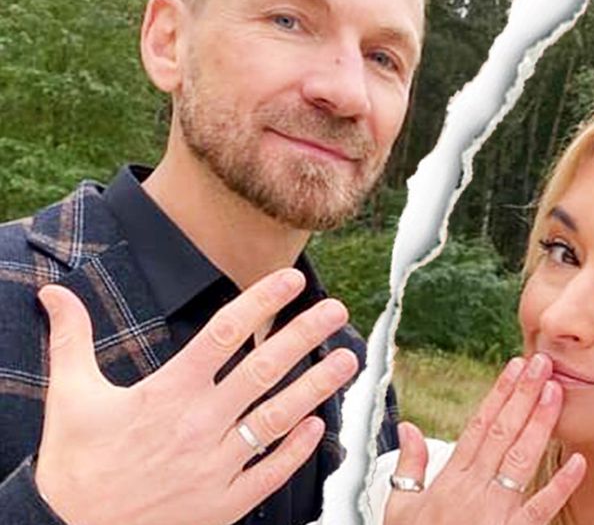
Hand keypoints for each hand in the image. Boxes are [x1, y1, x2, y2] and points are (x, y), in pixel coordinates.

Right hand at [33, 268, 358, 524]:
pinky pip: (270, 472)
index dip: (261, 303)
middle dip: (304, 336)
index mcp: (167, 393)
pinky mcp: (223, 504)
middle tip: (336, 311)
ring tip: (347, 362)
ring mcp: (215, 466)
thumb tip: (55, 296)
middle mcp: (198, 424)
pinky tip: (319, 427)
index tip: (291, 281)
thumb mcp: (70, 396)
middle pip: (263, 370)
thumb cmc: (76, 463)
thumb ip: (72, 341)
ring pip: (277, 418)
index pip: (224, 335)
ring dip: (317, 387)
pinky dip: (296, 449)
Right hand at [385, 354, 585, 524]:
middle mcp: (474, 489)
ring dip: (541, 424)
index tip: (515, 366)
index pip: (479, 424)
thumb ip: (409, 467)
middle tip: (543, 363)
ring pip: (521, 460)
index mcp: (450, 479)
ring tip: (557, 391)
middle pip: (503, 432)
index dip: (499, 392)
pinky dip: (561, 485)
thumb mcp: (399, 509)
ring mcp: (495, 512)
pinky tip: (579, 461)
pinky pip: (540, 508)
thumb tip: (408, 429)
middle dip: (524, 395)